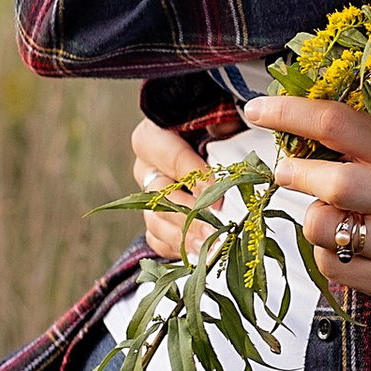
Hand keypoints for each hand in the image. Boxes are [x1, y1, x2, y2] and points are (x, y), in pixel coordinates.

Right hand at [129, 113, 214, 262]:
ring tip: (209, 248)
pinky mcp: (156, 220)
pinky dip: (175, 249)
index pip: (171, 158)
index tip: (217, 196)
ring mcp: (148, 198)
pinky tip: (198, 255)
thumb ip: (220, 121)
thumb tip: (223, 130)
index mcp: (153, 137)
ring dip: (183, 237)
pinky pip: (156, 239)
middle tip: (216, 229)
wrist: (209, 140)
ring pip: (155, 221)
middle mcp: (146, 169)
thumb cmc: (214, 125)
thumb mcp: (217, 116)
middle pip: (159, 196)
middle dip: (189, 216)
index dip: (195, 177)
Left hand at [240, 92, 370, 305]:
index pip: (339, 123)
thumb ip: (346, 140)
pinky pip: (328, 264)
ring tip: (335, 219)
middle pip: (335, 183)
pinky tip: (349, 250)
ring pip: (321, 227)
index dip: (291, 113)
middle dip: (298, 175)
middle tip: (285, 172)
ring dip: (313, 220)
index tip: (256, 110)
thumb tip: (281, 118)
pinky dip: (326, 255)